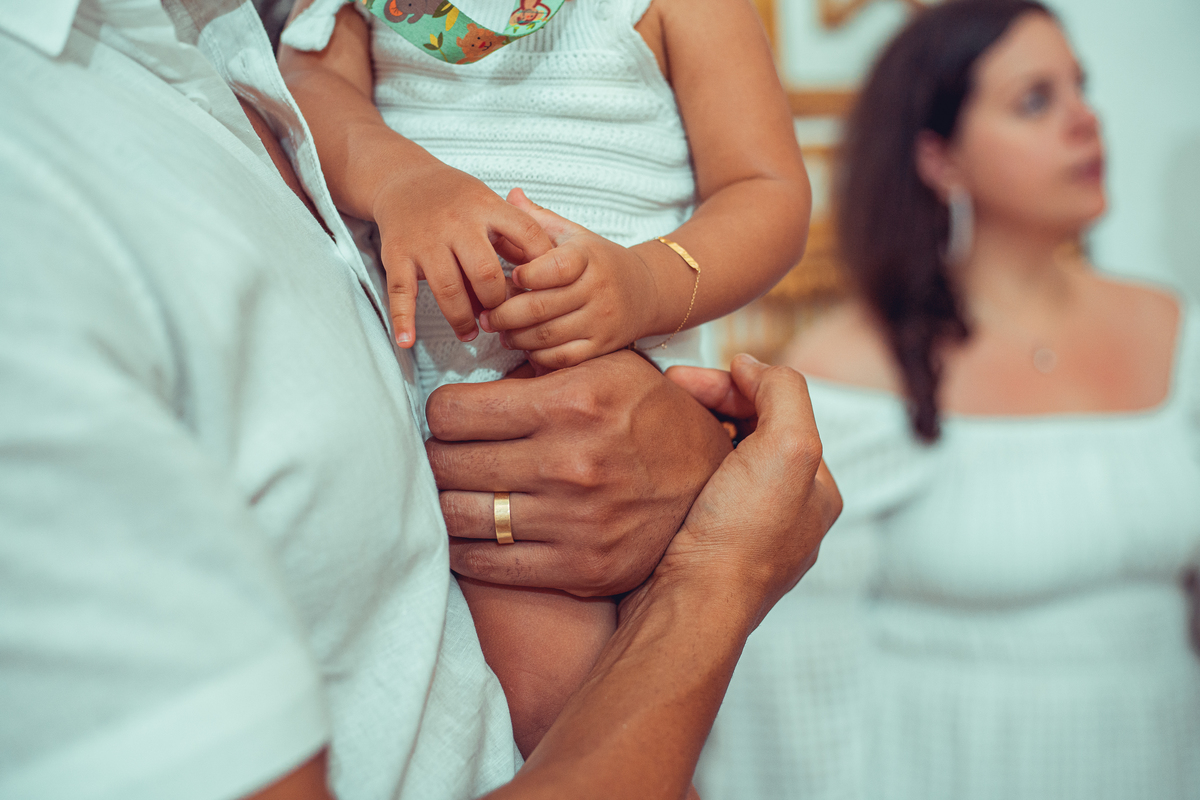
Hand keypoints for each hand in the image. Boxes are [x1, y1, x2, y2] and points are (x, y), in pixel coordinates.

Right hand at [373, 166, 552, 346]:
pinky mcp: (396, 254)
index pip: (527, 234)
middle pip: (485, 272)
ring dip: (461, 318)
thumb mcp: (490, 204)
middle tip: (499, 316)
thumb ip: (517, 236)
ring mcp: (425, 240)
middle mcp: (456, 222)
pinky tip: (407, 340)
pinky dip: (402, 319)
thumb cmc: (457, 201)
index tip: (541, 290)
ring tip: (470, 332)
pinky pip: (400, 291)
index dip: (540, 266)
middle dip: (496, 302)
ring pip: (447, 289)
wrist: (404, 180)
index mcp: (487, 207)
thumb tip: (542, 281)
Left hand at [424, 349, 732, 595]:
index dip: (442, 413)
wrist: (716, 485)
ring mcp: (573, 521)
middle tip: (444, 455)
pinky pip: (488, 564)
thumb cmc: (653, 416)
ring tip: (455, 491)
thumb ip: (544, 363)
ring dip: (446, 503)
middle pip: (447, 464)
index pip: (452, 412)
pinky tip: (469, 533)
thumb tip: (475, 362)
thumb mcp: (611, 367)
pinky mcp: (579, 566)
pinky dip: (465, 549)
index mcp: (571, 402)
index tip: (451, 418)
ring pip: (459, 516)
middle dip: (436, 457)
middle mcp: (569, 462)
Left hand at [478, 189, 659, 369]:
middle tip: (485, 315)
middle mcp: (597, 289)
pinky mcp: (602, 346)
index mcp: (588, 257)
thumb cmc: (598, 260)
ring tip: (500, 330)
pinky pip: (563, 358)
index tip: (510, 277)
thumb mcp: (574, 234)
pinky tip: (525, 347)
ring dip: (515, 337)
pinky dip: (538, 356)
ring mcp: (601, 320)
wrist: (646, 291)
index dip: (525, 275)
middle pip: (541, 307)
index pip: (554, 267)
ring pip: (548, 335)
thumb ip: (539, 219)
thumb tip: (511, 194)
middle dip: (505, 314)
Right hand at [656, 356, 841, 626]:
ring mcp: (741, 537)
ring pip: (715, 464)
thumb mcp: (788, 446)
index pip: (777, 411)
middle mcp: (785, 517)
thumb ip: (783, 390)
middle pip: (747, 434)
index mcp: (817, 492)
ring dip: (685, 437)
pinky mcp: (701, 553)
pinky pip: (688, 495)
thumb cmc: (740, 539)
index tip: (684, 378)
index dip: (731, 384)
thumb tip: (751, 366)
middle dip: (707, 407)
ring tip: (652, 425)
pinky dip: (670, 472)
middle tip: (663, 393)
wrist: (687, 610)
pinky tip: (650, 467)